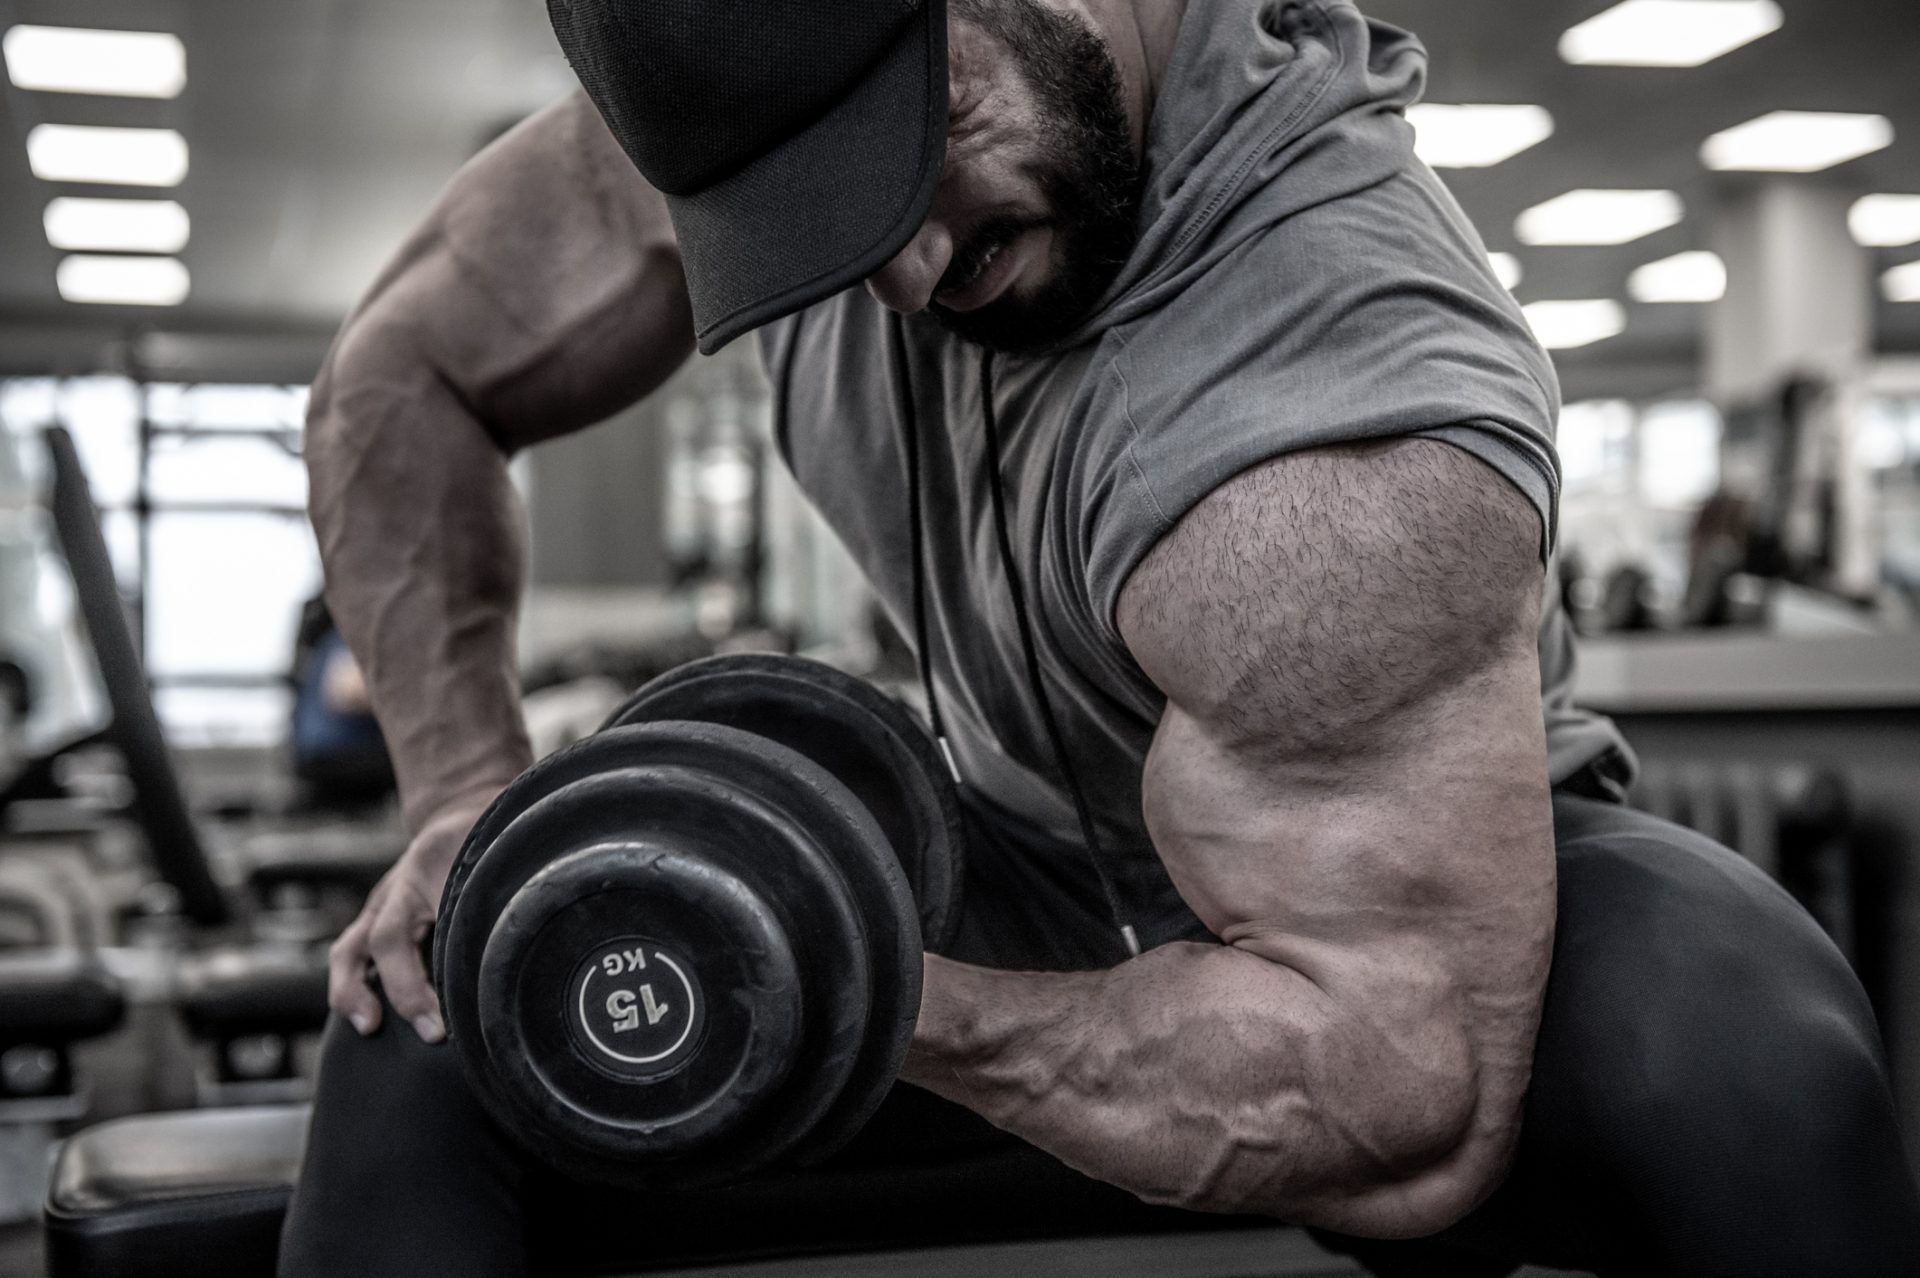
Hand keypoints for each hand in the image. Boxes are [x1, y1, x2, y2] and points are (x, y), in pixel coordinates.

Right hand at [328, 790, 499, 1040]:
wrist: (460, 812)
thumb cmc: (484, 844)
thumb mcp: (495, 859)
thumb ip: (505, 894)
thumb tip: (533, 936)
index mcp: (429, 871)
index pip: (434, 919)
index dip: (440, 964)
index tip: (457, 1007)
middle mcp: (398, 892)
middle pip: (386, 939)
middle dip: (406, 990)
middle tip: (434, 1032)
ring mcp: (380, 908)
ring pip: (351, 948)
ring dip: (353, 991)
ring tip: (367, 1027)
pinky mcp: (374, 922)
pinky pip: (350, 954)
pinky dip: (352, 987)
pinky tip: (365, 1020)